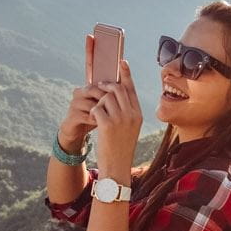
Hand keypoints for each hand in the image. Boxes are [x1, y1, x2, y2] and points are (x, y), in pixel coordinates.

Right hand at [58, 34, 105, 148]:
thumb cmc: (97, 118)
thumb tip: (125, 76)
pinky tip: (97, 124)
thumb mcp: (107, 105)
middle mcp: (81, 90)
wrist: (80, 135)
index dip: (90, 51)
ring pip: (95, 101)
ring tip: (105, 119)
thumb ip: (113, 93)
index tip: (91, 35)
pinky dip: (96, 121)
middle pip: (97, 87)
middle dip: (106, 98)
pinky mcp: (72, 114)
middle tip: (111, 107)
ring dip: (103, 112)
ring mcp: (75, 101)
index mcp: (90, 86)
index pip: (90, 65)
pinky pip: (89, 114)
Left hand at [90, 59, 141, 176]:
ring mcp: (120, 119)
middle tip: (97, 88)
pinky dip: (92, 112)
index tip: (121, 62)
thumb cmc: (120, 148)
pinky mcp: (108, 125)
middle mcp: (131, 114)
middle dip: (105, 86)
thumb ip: (125, 112)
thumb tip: (115, 94)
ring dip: (97, 102)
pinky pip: (96, 109)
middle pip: (117, 89)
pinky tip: (93, 120)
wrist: (117, 168)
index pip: (131, 89)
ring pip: (105, 98)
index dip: (126, 74)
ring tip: (96, 112)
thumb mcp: (128, 129)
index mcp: (138, 114)